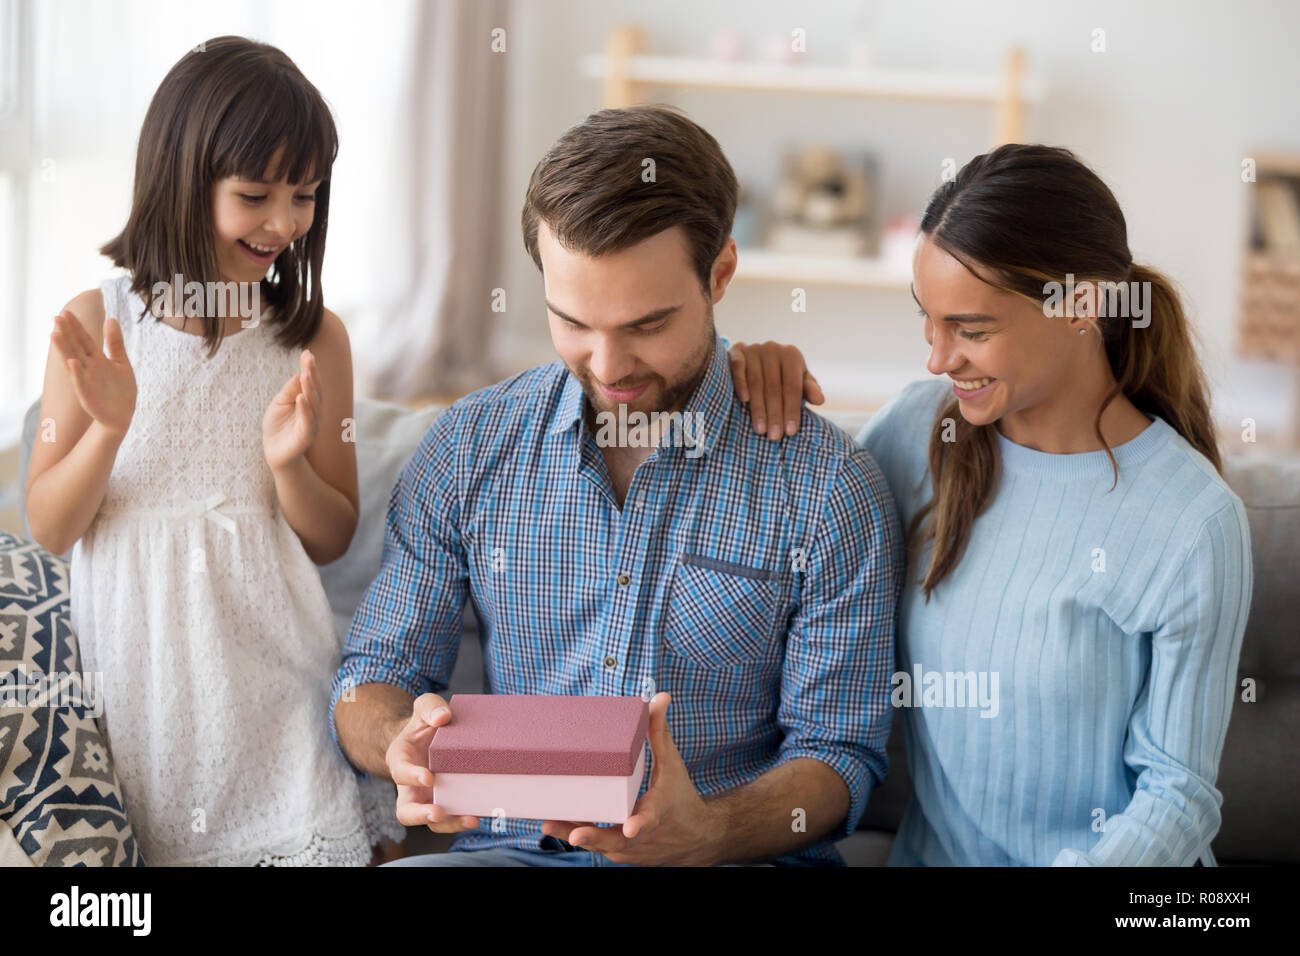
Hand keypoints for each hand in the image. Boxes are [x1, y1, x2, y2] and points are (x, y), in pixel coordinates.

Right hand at [51, 311, 135, 437]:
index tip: (66, 312)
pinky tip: (72, 362)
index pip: (85, 340)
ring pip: (73, 363)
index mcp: (98, 360)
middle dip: (67, 333)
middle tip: (56, 317)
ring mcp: (87, 382)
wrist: (122, 417)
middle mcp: (89, 368)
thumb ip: (115, 343)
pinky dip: (77, 374)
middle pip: (76, 347)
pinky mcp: (88, 397)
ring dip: (64, 350)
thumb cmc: (120, 390)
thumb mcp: (121, 363)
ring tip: (54, 335)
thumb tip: (111, 318)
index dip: (77, 327)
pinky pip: (81, 384)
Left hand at [263, 349, 320, 470]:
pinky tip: (301, 398)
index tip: (306, 352)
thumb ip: (289, 390)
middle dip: (312, 373)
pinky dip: (305, 409)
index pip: (310, 382)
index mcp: (308, 401)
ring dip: (310, 388)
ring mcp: (311, 423)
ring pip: (313, 403)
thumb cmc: (278, 426)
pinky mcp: (305, 436)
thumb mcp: (279, 403)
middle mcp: (313, 410)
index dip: (309, 367)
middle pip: (314, 389)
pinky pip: (307, 421)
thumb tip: (299, 374)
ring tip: (306, 374)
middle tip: (308, 358)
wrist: (275, 452)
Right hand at [386, 693, 479, 833]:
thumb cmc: (427, 722)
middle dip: (421, 815)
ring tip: (471, 819)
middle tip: (438, 812)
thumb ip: (430, 706)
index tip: (428, 776)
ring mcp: (429, 798)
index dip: (411, 777)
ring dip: (450, 824)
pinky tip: (484, 812)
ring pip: (433, 822)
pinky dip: (467, 818)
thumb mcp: (425, 707)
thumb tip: (443, 717)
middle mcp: (411, 786)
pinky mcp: (449, 802)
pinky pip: (455, 816)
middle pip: (406, 812)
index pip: (400, 773)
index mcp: (401, 760)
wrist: (434, 735)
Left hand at [541, 693, 723, 865]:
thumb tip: (661, 697)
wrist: (695, 838)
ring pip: (599, 845)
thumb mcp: (671, 765)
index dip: (638, 824)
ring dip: (573, 833)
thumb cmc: (681, 798)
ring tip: (548, 821)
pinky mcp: (618, 853)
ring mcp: (629, 849)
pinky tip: (556, 822)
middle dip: (590, 836)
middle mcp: (643, 837)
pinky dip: (579, 835)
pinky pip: (597, 846)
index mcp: (658, 812)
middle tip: (568, 831)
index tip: (629, 828)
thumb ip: (659, 733)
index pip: (649, 820)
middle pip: (614, 840)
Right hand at [728, 341, 822, 440]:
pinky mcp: (736, 351)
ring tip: (761, 429)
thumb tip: (820, 400)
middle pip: (774, 387)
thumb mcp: (798, 380)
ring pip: (756, 382)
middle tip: (774, 436)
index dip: (792, 410)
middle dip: (775, 414)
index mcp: (791, 355)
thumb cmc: (781, 375)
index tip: (790, 431)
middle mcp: (773, 349)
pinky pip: (738, 368)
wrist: (754, 359)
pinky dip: (741, 384)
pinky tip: (744, 400)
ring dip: (758, 408)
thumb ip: (808, 389)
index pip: (793, 387)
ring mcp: (754, 349)